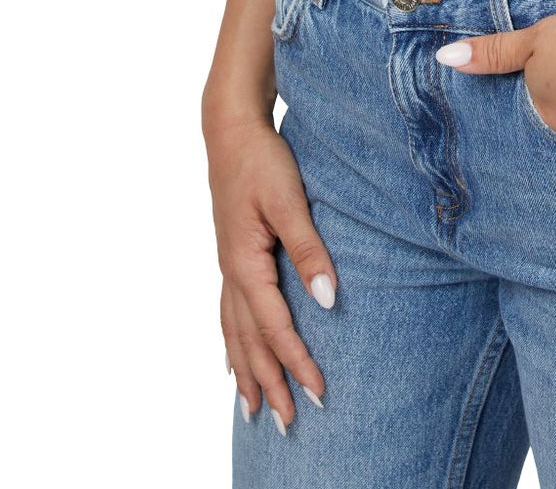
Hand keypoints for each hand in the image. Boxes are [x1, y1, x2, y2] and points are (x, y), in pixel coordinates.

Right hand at [204, 115, 336, 432]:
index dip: (296, 362)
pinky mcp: (231, 257)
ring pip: (234, 334)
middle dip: (270, 384)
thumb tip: (327, 299)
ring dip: (247, 373)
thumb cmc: (263, 161)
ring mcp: (227, 267)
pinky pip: (228, 315)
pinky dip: (232, 345)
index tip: (318, 393)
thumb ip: (309, 250)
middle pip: (250, 342)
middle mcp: (231, 273)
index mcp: (245, 264)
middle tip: (288, 426)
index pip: (274, 327)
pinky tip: (231, 361)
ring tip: (255, 412)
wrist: (231, 130)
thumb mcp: (290, 201)